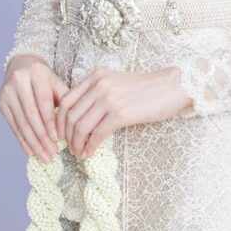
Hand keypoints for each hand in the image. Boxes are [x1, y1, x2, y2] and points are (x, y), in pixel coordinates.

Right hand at [0, 55, 69, 162]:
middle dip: (41, 137)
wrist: (22, 65)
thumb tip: (71, 128)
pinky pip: (13, 125)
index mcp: (37, 73)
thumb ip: (65, 100)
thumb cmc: (44, 78)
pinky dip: (22, 140)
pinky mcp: (1, 102)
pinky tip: (30, 151)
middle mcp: (19, 81)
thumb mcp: (56, 83)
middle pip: (31, 115)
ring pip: (21, 122)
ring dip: (32, 142)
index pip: (43, 102)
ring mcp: (7, 91)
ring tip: (43, 156)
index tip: (56, 140)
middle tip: (51, 154)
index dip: (49, 123)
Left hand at [55, 66, 192, 159]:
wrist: (172, 87)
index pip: (66, 100)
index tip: (60, 134)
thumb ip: (97, 93)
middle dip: (66, 135)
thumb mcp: (116, 83)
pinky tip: (89, 153)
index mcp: (96, 76)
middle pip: (70, 115)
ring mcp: (109, 99)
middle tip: (69, 148)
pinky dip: (90, 147)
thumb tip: (78, 116)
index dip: (58, 121)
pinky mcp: (121, 114)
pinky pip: (97, 134)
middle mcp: (99, 85)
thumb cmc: (145, 88)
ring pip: (80, 126)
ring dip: (76, 144)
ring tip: (79, 153)